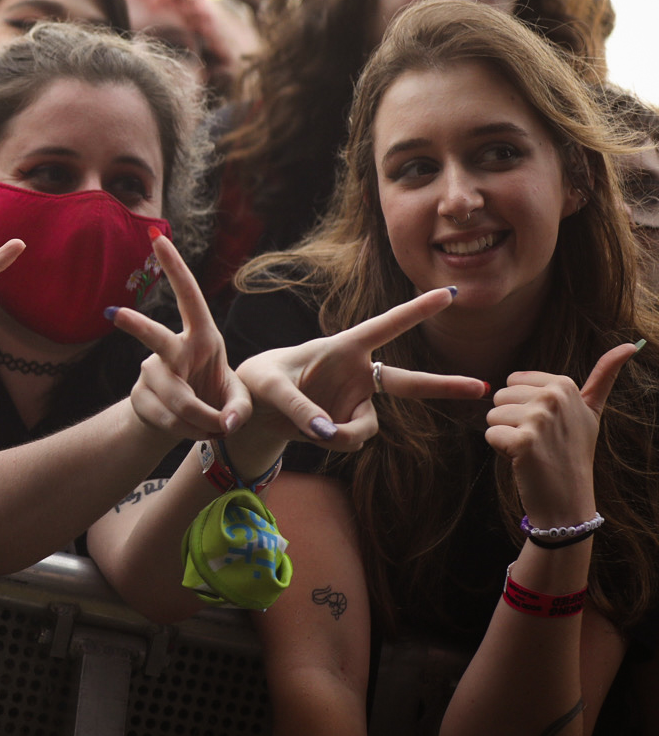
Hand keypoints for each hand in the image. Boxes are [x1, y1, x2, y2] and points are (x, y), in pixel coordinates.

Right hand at [110, 234, 251, 439]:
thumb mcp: (239, 401)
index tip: (157, 236)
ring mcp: (152, 374)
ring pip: (177, 398)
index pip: (188, 297)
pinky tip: (194, 428)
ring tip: (212, 425)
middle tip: (114, 313)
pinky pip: (170, 420)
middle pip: (154, 338)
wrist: (184, 423)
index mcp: (201, 337)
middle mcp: (172, 350)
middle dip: (136, 326)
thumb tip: (226, 422)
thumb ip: (240, 409)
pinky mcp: (141, 398)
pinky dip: (190, 431)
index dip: (174, 267)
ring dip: (202, 419)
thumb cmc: (216, 398)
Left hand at [235, 287, 487, 453]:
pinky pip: (350, 441)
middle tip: (483, 387)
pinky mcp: (349, 425)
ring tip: (310, 428)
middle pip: (407, 383)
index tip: (449, 294)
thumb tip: (329, 434)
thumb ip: (298, 407)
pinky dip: (332, 442)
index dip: (416, 311)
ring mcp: (357, 401)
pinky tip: (311, 432)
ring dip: (343, 434)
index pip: (385, 326)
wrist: (252, 408)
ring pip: (366, 428)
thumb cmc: (257, 380)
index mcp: (342, 347)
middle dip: (444, 386)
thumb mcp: (267, 386)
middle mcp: (357, 373)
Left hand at [486, 343, 639, 523]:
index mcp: (564, 384)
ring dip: (506, 435)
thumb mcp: (590, 410)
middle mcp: (553, 397)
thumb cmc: (573, 451)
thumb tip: (630, 345)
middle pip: (499, 396)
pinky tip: (523, 461)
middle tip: (539, 440)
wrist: (568, 497)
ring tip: (533, 450)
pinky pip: (490, 435)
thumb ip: (603, 376)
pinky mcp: (522, 441)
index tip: (548, 424)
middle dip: (512, 420)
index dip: (523, 405)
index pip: (512, 381)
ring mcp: (539, 419)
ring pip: (492, 415)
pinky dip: (500, 451)